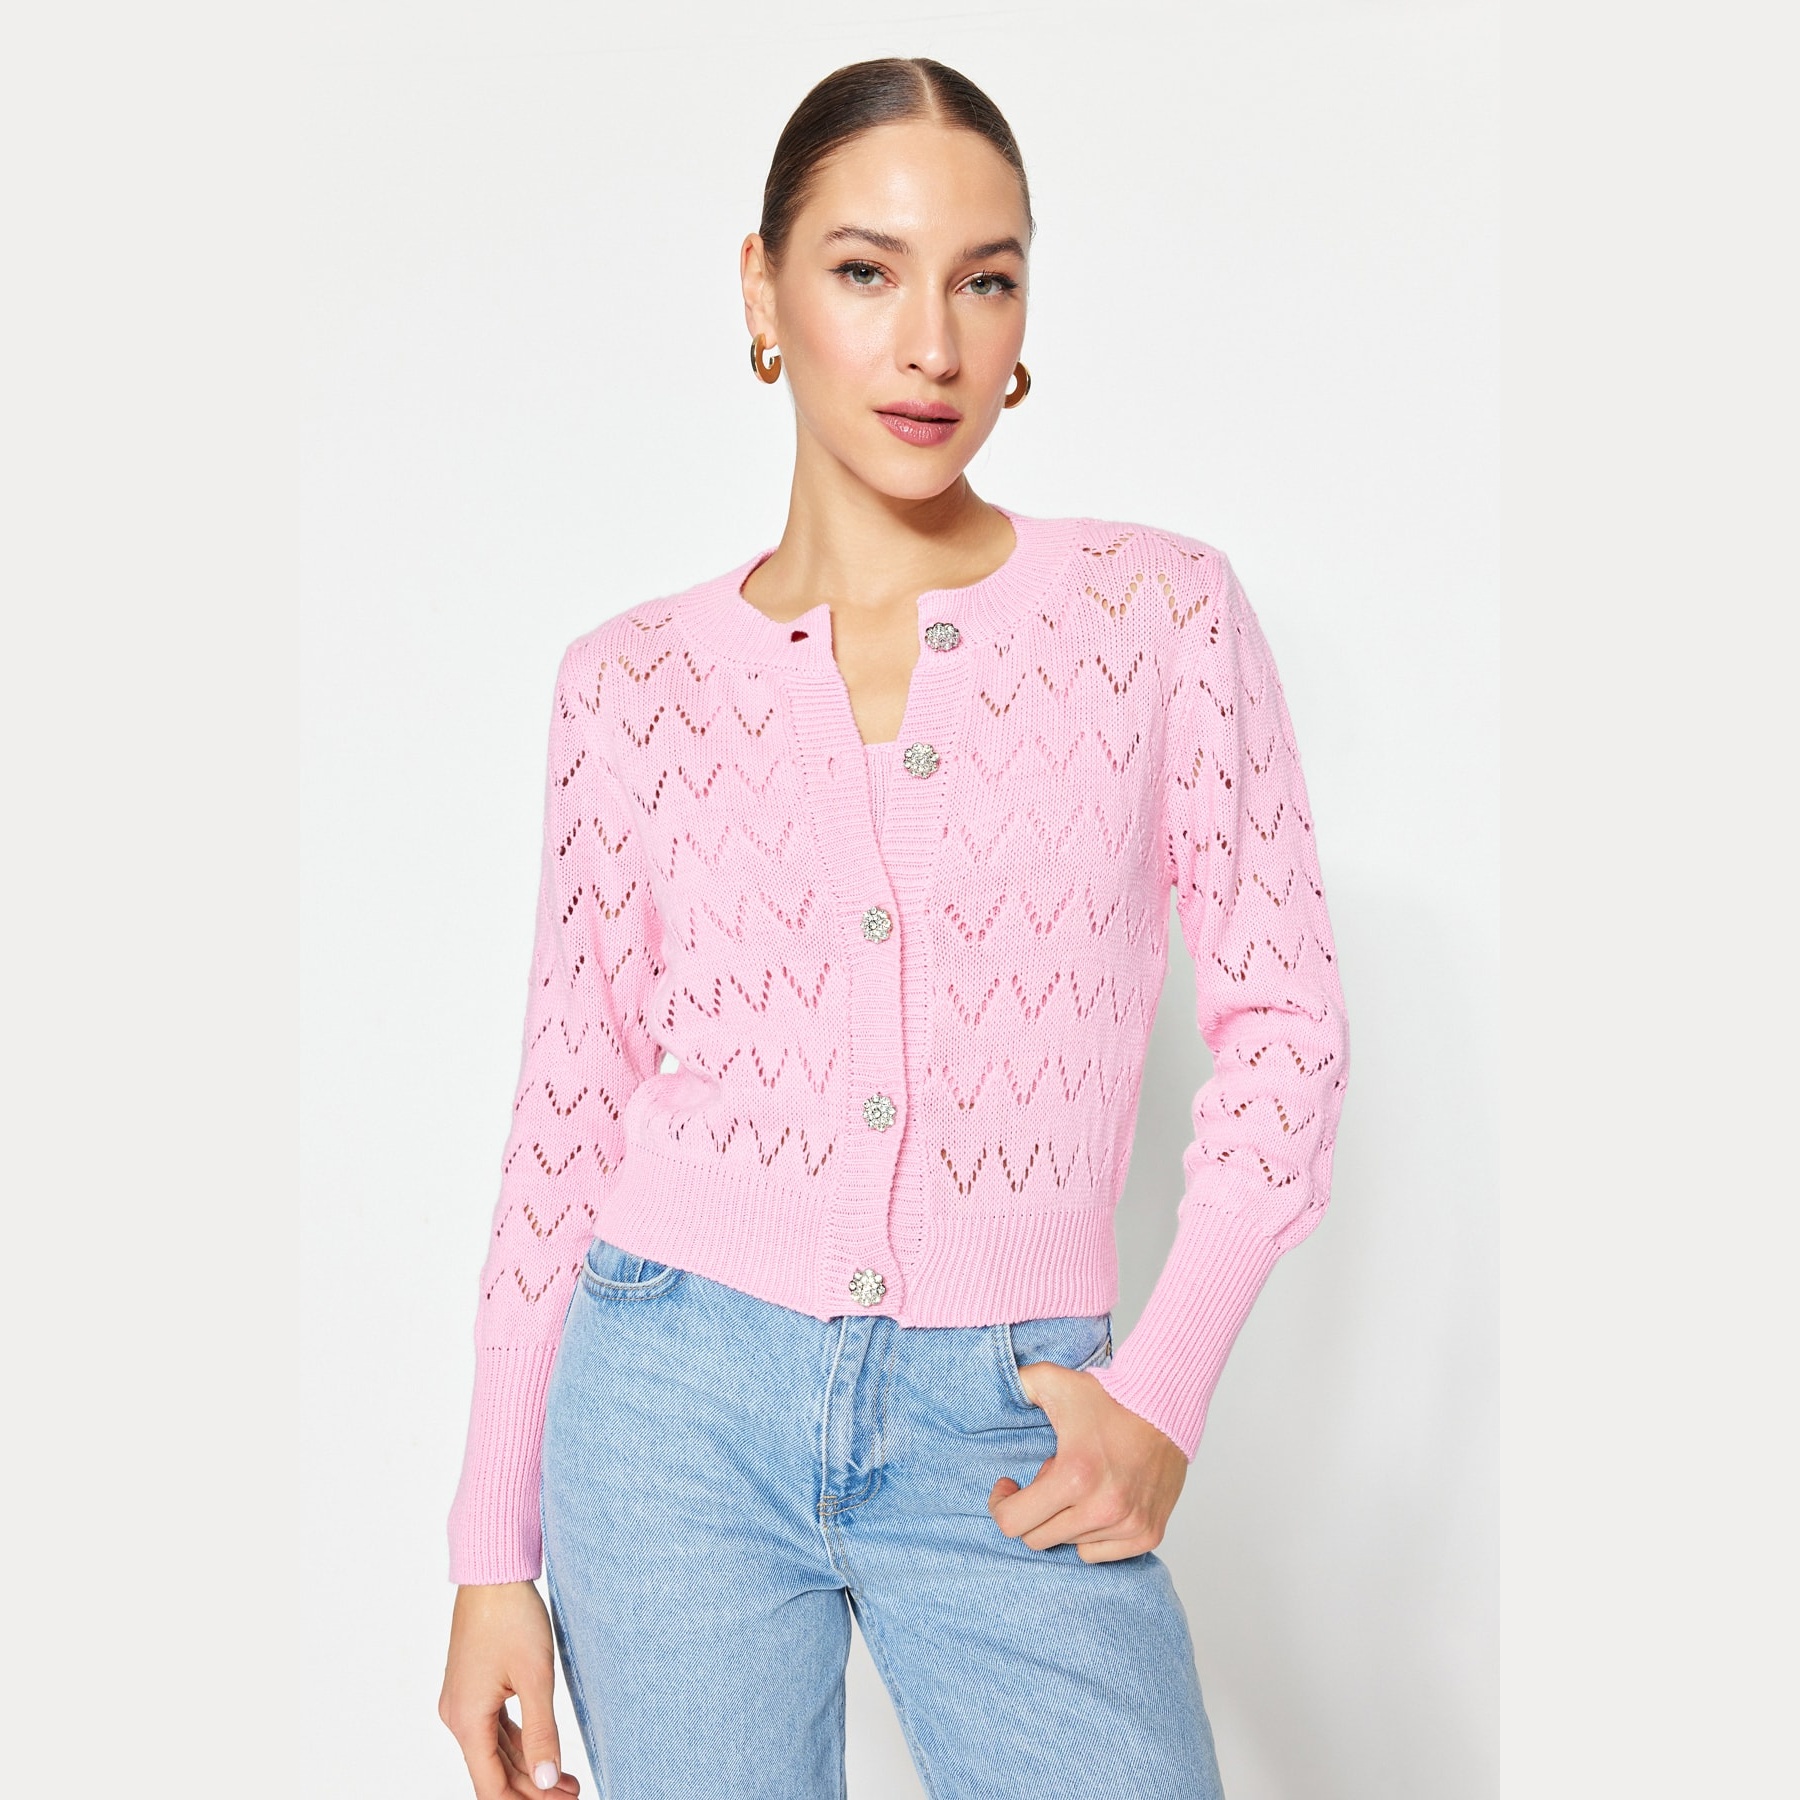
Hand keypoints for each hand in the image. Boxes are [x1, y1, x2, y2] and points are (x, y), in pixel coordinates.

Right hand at [440, 1581, 581, 1797]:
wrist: (492, 1572)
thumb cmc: (513, 1617)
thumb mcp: (536, 1677)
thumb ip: (541, 1733)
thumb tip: (547, 1781)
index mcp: (467, 1720)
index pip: (490, 1786)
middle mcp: (457, 1716)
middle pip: (494, 1771)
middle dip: (533, 1788)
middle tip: (573, 1793)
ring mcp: (462, 1701)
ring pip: (495, 1750)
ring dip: (529, 1767)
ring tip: (568, 1781)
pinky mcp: (472, 1687)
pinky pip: (494, 1728)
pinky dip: (519, 1743)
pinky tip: (543, 1752)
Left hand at [987, 1362, 1188, 1561]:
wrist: (1166, 1406)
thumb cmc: (1110, 1397)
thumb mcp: (1055, 1381)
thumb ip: (1018, 1382)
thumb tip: (993, 1386)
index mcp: (1074, 1477)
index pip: (1014, 1523)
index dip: (1001, 1505)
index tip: (1007, 1487)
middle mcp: (1103, 1508)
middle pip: (1038, 1538)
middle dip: (1033, 1510)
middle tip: (1048, 1479)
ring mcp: (1128, 1525)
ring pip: (1069, 1544)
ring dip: (1064, 1519)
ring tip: (1079, 1485)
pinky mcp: (1147, 1534)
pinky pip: (1099, 1553)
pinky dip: (1091, 1534)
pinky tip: (1096, 1504)